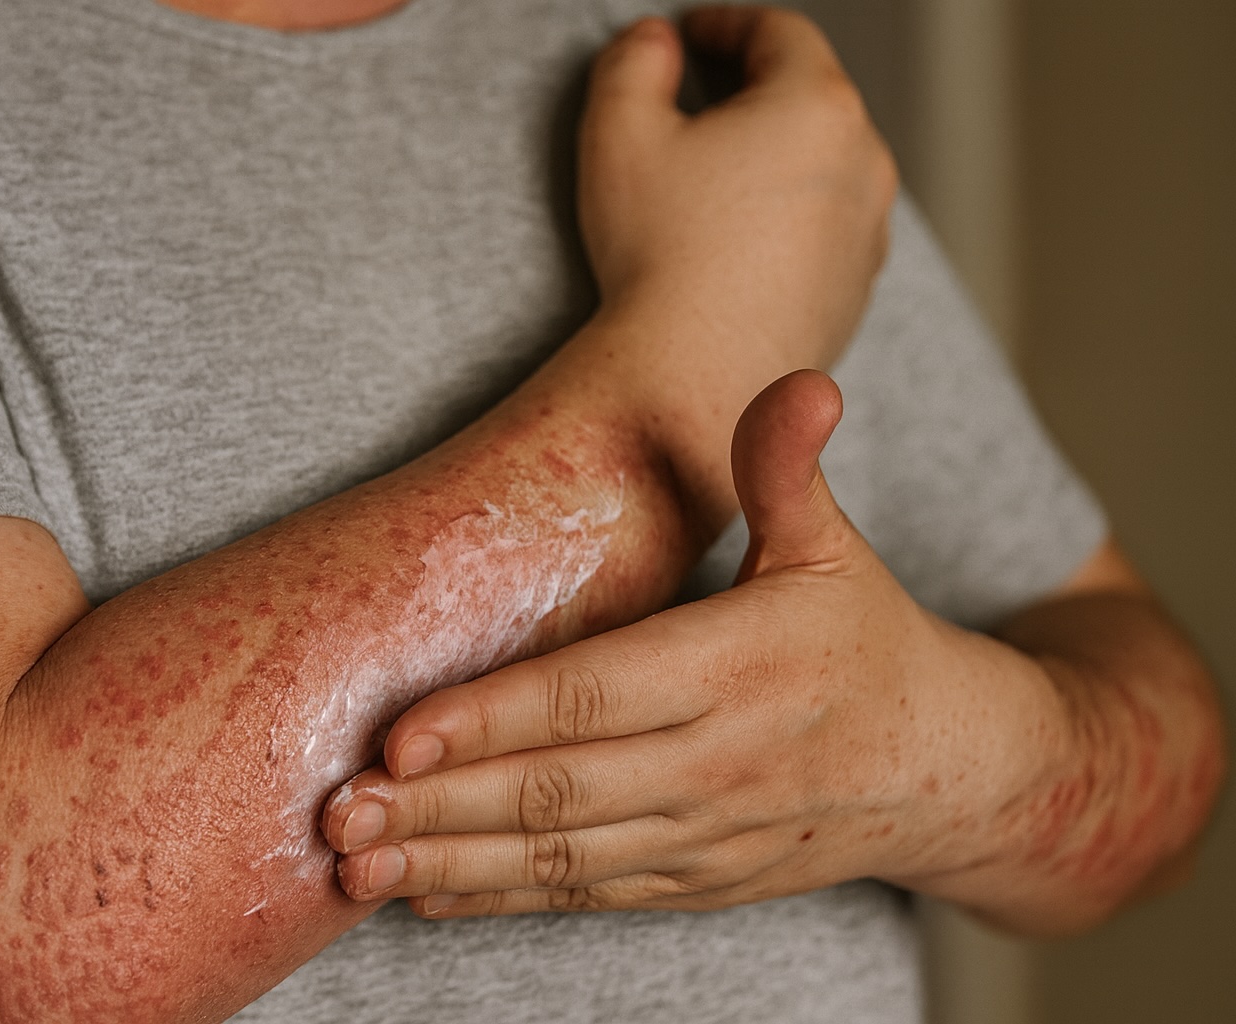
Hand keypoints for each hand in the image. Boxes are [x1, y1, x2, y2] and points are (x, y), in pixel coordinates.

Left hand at [320, 371, 1057, 915]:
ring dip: (453, 861)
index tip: (403, 731)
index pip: (595, 697)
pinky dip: (506, 899)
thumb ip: (787, 469)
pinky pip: (590, 895)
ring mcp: (705, 834)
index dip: (496, 718)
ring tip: (358, 865)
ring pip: (561, 857)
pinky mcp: (697, 880)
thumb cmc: (869, 641)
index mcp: (739, 669)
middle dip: (442, 803)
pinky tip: (429, 894)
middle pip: (558, 790)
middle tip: (338, 810)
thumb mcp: (835, 547)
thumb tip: (800, 379)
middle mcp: (718, 763)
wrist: (949, 772)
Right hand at [557, 7, 898, 530]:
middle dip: (755, 89)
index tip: (692, 36)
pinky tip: (734, 245)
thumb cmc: (659, 256)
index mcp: (815, 104)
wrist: (697, 379)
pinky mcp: (856, 291)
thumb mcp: (619, 134)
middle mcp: (863, 162)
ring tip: (714, 178)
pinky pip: (825, 231)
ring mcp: (868, 232)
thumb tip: (656, 42)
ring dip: (776, 158)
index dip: (727, 25)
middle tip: (696, 101)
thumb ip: (633, 62)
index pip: (779, 33)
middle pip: (811, 97)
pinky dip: (787, 220)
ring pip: (824, 167)